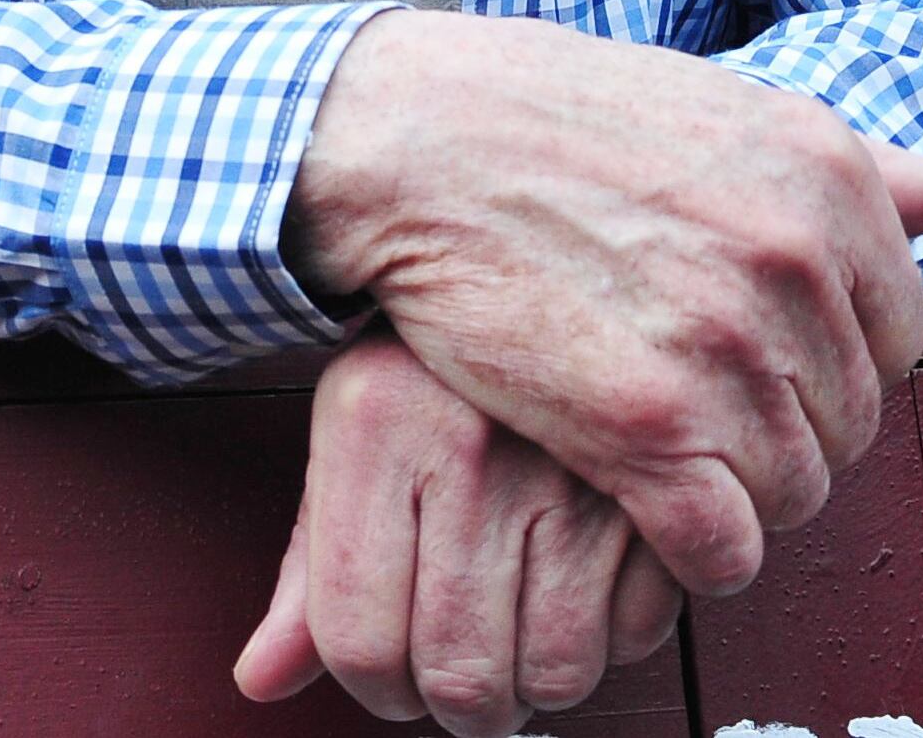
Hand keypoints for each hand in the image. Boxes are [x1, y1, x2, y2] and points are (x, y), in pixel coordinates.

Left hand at [235, 331, 681, 737]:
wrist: (540, 232)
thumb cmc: (436, 349)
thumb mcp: (353, 428)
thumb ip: (309, 562)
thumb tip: (262, 679)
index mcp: (377, 425)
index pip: (359, 642)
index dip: (374, 688)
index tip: (394, 676)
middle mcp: (470, 446)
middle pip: (461, 678)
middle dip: (462, 703)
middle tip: (465, 665)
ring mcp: (570, 460)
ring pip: (557, 672)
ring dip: (539, 677)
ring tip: (526, 621)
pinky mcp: (660, 474)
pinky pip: (640, 631)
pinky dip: (615, 632)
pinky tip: (587, 575)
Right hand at [285, 14, 922, 602]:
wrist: (417, 134)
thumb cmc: (556, 115)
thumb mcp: (720, 104)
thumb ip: (856, 164)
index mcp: (827, 174)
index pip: (899, 335)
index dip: (827, 361)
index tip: (754, 360)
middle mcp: (797, 256)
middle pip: (849, 421)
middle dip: (781, 429)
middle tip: (692, 407)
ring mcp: (727, 343)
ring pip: (795, 491)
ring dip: (735, 492)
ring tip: (662, 451)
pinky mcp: (649, 426)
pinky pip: (726, 546)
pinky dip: (694, 551)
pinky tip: (644, 507)